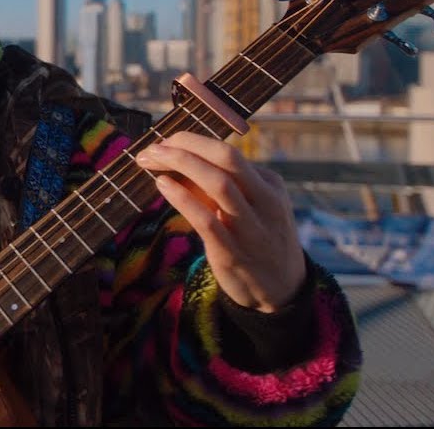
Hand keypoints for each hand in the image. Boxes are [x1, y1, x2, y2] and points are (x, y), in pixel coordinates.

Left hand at [135, 131, 305, 311]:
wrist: (281, 290)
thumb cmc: (256, 239)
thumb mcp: (252, 206)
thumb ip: (224, 186)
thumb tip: (176, 161)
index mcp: (269, 185)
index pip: (228, 152)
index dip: (191, 142)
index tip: (163, 143)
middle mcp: (265, 202)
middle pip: (228, 158)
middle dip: (187, 146)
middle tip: (154, 147)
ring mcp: (251, 229)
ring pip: (220, 184)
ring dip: (181, 165)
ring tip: (151, 160)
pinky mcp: (232, 253)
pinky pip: (207, 221)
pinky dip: (183, 198)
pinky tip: (163, 185)